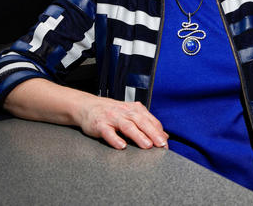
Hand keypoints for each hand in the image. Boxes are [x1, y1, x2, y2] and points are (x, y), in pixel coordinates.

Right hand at [3, 79, 168, 150]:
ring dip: (138, 136)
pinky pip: (108, 132)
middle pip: (141, 122)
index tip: (166, 143)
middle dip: (153, 133)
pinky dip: (115, 139)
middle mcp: (125, 112)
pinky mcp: (99, 124)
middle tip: (161, 144)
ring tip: (147, 145)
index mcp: (134, 109)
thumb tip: (164, 135)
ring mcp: (112, 117)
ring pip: (127, 126)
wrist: (86, 106)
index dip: (159, 132)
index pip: (150, 120)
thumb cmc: (111, 112)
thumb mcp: (130, 114)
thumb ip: (147, 124)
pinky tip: (121, 146)